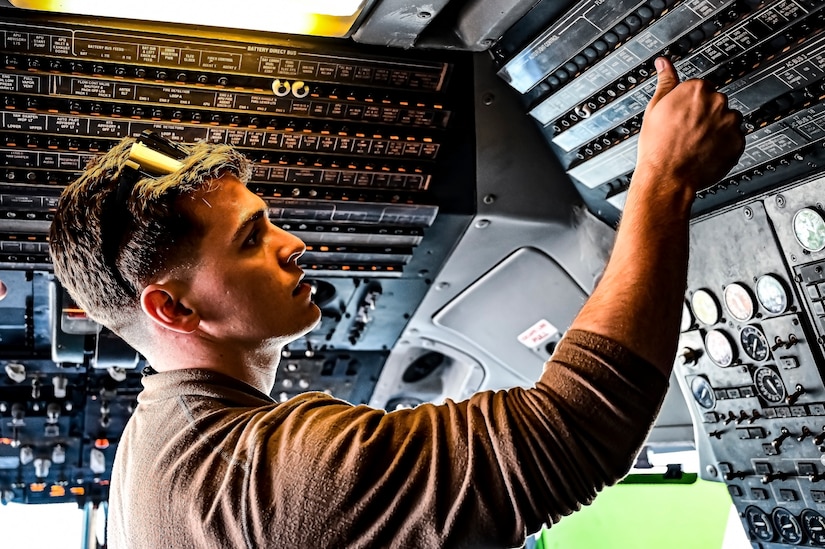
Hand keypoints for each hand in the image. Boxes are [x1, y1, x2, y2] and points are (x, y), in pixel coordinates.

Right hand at [635, 57, 744, 194]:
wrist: (667, 176)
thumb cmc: (658, 146)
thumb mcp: (654, 108)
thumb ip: (665, 82)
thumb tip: (664, 64)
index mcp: (696, 89)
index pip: (701, 89)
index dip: (691, 104)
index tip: (684, 115)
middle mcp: (717, 101)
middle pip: (716, 103)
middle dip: (705, 115)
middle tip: (688, 131)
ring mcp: (729, 122)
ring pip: (727, 121)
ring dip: (717, 129)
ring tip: (697, 143)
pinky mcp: (738, 141)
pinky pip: (734, 139)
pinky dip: (724, 145)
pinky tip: (706, 151)